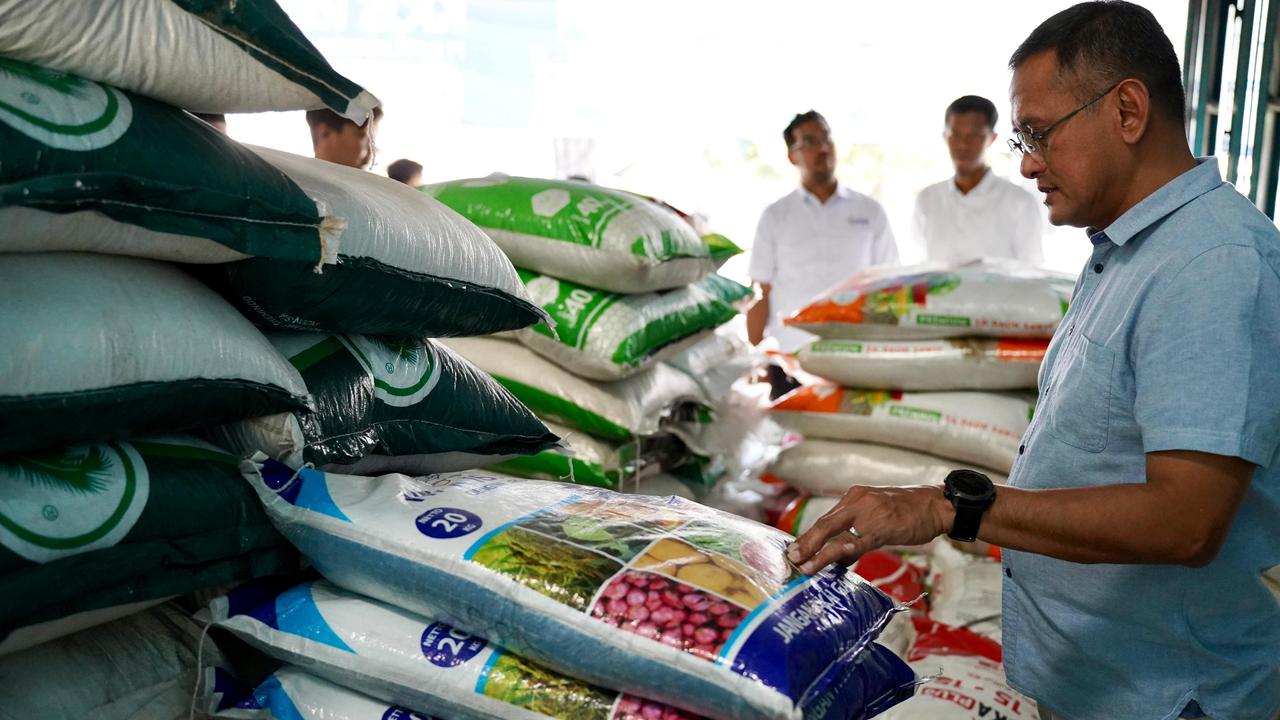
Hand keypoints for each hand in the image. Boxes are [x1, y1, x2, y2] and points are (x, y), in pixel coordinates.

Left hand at [786, 484, 951, 574]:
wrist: (938, 505)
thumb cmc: (910, 512)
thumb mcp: (878, 515)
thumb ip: (857, 533)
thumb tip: (838, 558)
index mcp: (854, 496)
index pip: (826, 519)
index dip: (810, 536)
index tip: (796, 550)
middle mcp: (856, 501)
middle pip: (823, 524)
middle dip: (805, 543)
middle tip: (790, 557)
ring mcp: (868, 513)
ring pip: (834, 534)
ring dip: (816, 552)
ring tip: (803, 566)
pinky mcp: (880, 528)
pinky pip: (854, 543)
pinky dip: (837, 555)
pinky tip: (827, 564)